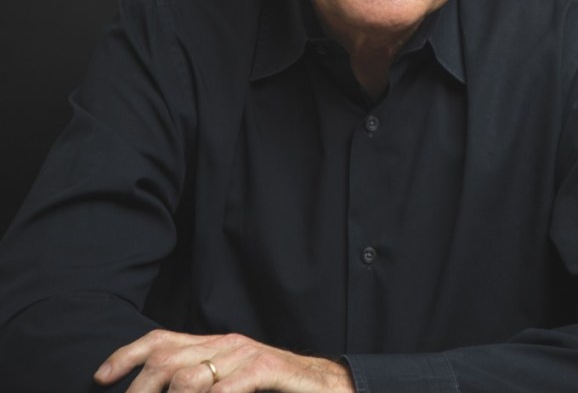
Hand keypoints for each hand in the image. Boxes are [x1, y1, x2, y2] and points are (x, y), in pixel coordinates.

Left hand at [94, 329, 354, 391]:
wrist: (326, 384)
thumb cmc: (273, 387)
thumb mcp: (230, 383)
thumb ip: (200, 384)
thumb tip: (165, 391)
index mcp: (213, 344)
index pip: (161, 340)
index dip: (127, 355)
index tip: (101, 377)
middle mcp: (225, 344)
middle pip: (166, 359)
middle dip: (137, 389)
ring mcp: (246, 355)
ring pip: (190, 374)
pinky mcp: (267, 368)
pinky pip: (229, 385)